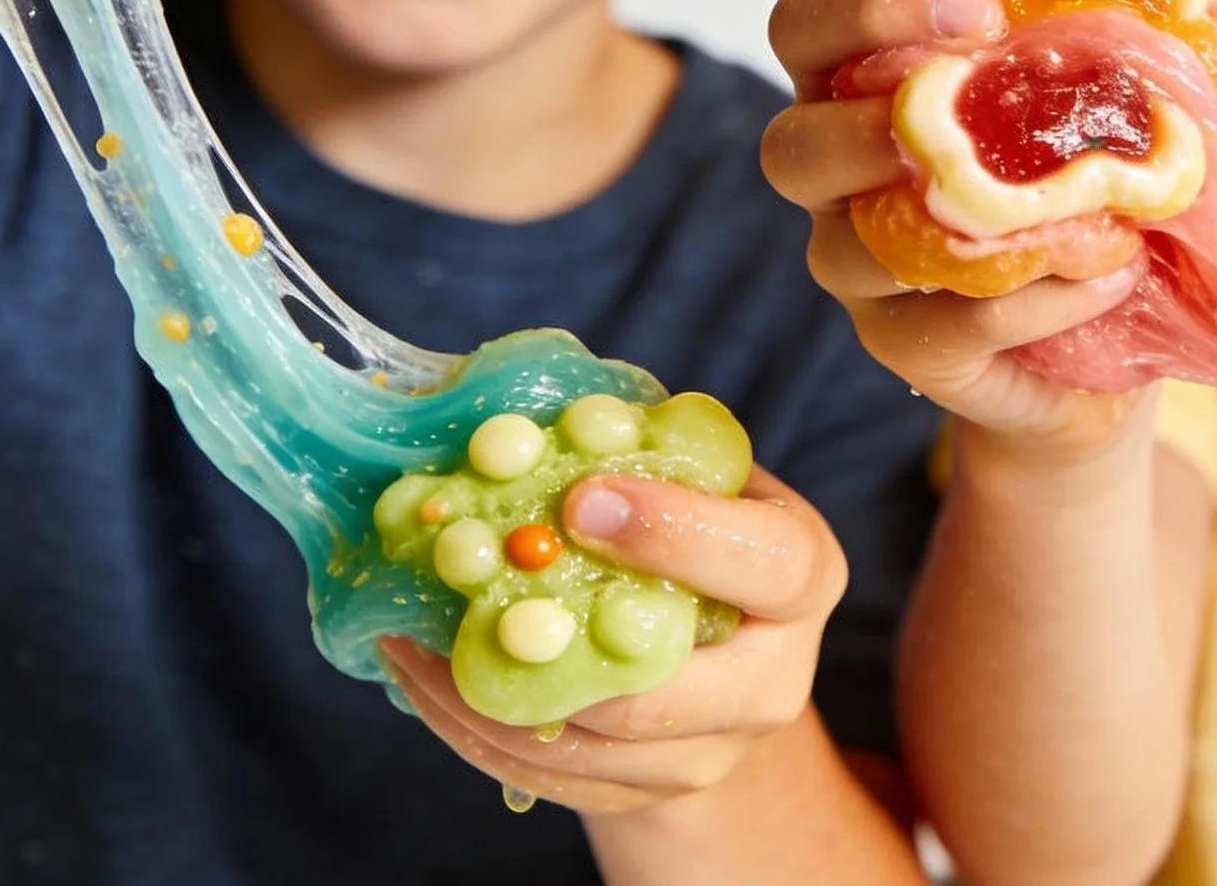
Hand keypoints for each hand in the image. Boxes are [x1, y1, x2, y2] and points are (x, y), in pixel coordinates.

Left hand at [380, 466, 848, 814]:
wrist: (725, 657)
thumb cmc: (702, 533)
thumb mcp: (699, 477)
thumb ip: (641, 451)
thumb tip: (523, 421)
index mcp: (802, 577)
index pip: (768, 563)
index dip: (678, 533)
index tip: (582, 497)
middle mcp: (772, 680)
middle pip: (671, 693)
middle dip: (564, 646)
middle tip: (472, 583)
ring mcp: (710, 752)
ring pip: (591, 747)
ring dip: (489, 692)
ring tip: (414, 627)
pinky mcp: (645, 795)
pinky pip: (547, 776)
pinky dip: (474, 727)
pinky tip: (421, 671)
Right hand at [762, 0, 1150, 462]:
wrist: (1144, 326)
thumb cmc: (1115, 170)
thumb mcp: (1130, 56)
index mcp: (876, 84)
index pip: (811, 23)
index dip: (869, 1)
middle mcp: (847, 177)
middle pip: (786, 137)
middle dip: (865, 115)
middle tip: (981, 70)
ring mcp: (868, 274)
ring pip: (840, 247)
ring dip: (956, 216)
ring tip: (1078, 202)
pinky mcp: (912, 355)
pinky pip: (932, 333)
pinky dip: (1025, 299)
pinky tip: (1107, 271)